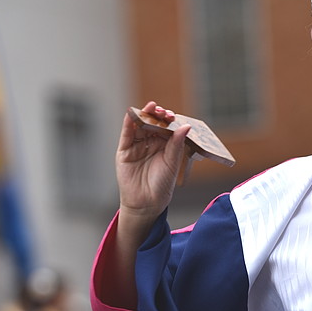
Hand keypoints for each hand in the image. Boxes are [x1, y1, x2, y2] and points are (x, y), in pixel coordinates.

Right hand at [116, 101, 190, 222]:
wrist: (146, 202)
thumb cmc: (162, 185)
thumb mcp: (172, 163)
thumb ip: (176, 144)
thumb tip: (186, 126)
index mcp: (165, 145)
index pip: (167, 127)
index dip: (169, 119)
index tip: (172, 115)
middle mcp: (151, 142)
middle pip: (153, 123)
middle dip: (157, 115)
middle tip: (161, 111)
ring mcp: (137, 145)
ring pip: (140, 125)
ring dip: (144, 114)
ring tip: (150, 108)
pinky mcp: (125, 150)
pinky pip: (126, 134)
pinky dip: (128, 123)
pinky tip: (132, 114)